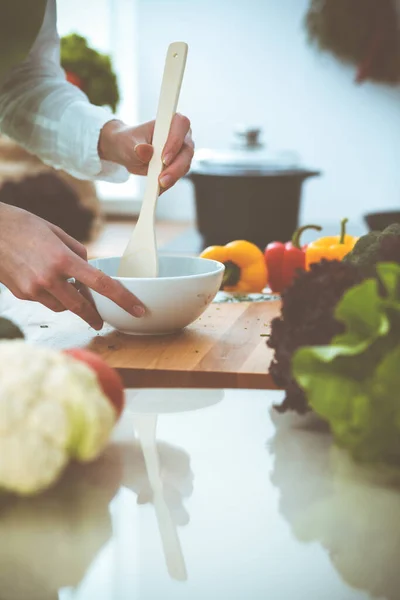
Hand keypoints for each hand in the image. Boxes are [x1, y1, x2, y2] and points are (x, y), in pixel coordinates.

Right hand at [0, 204, 145, 328]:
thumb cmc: (21, 225)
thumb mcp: (55, 231)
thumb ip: (76, 251)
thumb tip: (88, 267)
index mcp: (62, 259)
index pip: (100, 283)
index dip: (122, 299)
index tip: (136, 309)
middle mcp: (49, 278)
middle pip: (81, 306)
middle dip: (94, 316)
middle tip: (101, 321)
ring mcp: (33, 289)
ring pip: (62, 307)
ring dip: (70, 302)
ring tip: (69, 289)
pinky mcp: (21, 294)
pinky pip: (44, 301)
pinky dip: (51, 295)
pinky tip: (45, 281)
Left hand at [98, 114, 193, 190]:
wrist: (127, 151)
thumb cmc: (128, 141)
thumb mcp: (128, 143)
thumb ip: (136, 147)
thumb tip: (145, 151)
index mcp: (170, 121)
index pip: (181, 126)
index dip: (175, 141)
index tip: (164, 157)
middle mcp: (181, 135)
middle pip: (186, 150)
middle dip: (175, 167)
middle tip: (162, 179)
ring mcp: (182, 151)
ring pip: (185, 165)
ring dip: (173, 177)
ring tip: (159, 185)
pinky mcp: (179, 165)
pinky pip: (178, 175)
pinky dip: (168, 183)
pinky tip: (158, 189)